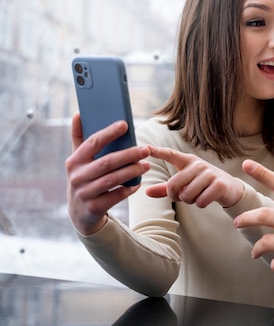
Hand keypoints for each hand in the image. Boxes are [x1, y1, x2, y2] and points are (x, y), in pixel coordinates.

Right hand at [65, 113, 149, 234]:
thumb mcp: (78, 160)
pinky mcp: (94, 208)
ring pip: (112, 179)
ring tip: (146, 165)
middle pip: (107, 162)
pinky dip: (129, 189)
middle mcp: (77, 176)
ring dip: (132, 171)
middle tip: (146, 149)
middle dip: (129, 155)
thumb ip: (79, 138)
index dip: (108, 133)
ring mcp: (84, 193)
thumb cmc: (84, 178)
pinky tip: (138, 183)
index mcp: (74, 161)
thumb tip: (79, 113)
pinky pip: (116, 196)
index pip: (92, 143)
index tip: (125, 124)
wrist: (79, 212)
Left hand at [145, 146, 244, 207]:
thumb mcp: (185, 183)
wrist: (229, 188)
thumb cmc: (202, 184)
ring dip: (190, 201)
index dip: (158, 152)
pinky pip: (200, 201)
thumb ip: (166, 188)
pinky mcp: (219, 185)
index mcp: (188, 161)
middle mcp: (198, 164)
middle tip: (183, 196)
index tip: (146, 148)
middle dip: (176, 196)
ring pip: (187, 195)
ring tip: (197, 196)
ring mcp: (210, 173)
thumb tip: (146, 192)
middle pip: (173, 185)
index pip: (171, 155)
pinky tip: (207, 198)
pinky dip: (201, 204)